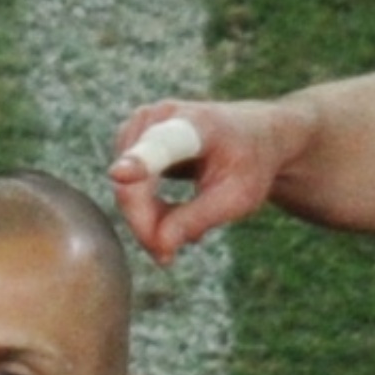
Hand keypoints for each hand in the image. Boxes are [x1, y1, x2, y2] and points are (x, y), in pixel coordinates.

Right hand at [108, 100, 291, 263]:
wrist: (253, 136)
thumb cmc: (250, 165)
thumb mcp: (237, 198)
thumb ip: (196, 219)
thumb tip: (159, 246)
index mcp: (197, 125)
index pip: (165, 145)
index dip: (141, 160)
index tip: (120, 174)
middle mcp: (159, 117)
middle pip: (133, 183)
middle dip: (147, 226)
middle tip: (168, 257)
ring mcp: (141, 125)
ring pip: (126, 189)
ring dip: (149, 220)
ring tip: (188, 229)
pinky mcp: (132, 139)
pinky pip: (129, 187)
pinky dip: (148, 210)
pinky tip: (177, 216)